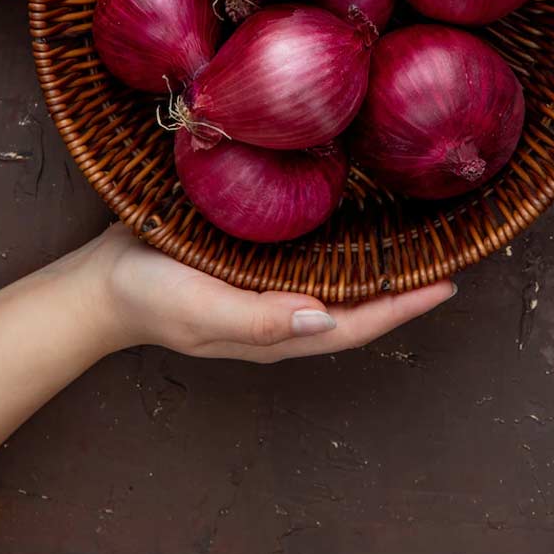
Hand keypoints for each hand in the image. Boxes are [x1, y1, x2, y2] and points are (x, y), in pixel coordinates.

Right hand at [90, 225, 456, 362]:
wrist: (102, 282)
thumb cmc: (151, 297)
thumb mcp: (203, 310)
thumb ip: (261, 318)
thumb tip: (327, 321)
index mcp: (279, 332)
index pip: (358, 324)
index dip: (406, 306)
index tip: (449, 282)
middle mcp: (285, 313)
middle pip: (360, 305)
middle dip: (406, 286)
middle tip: (450, 253)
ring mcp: (271, 288)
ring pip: (342, 283)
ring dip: (381, 266)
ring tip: (420, 238)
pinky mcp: (257, 262)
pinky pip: (313, 259)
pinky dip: (344, 245)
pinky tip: (358, 221)